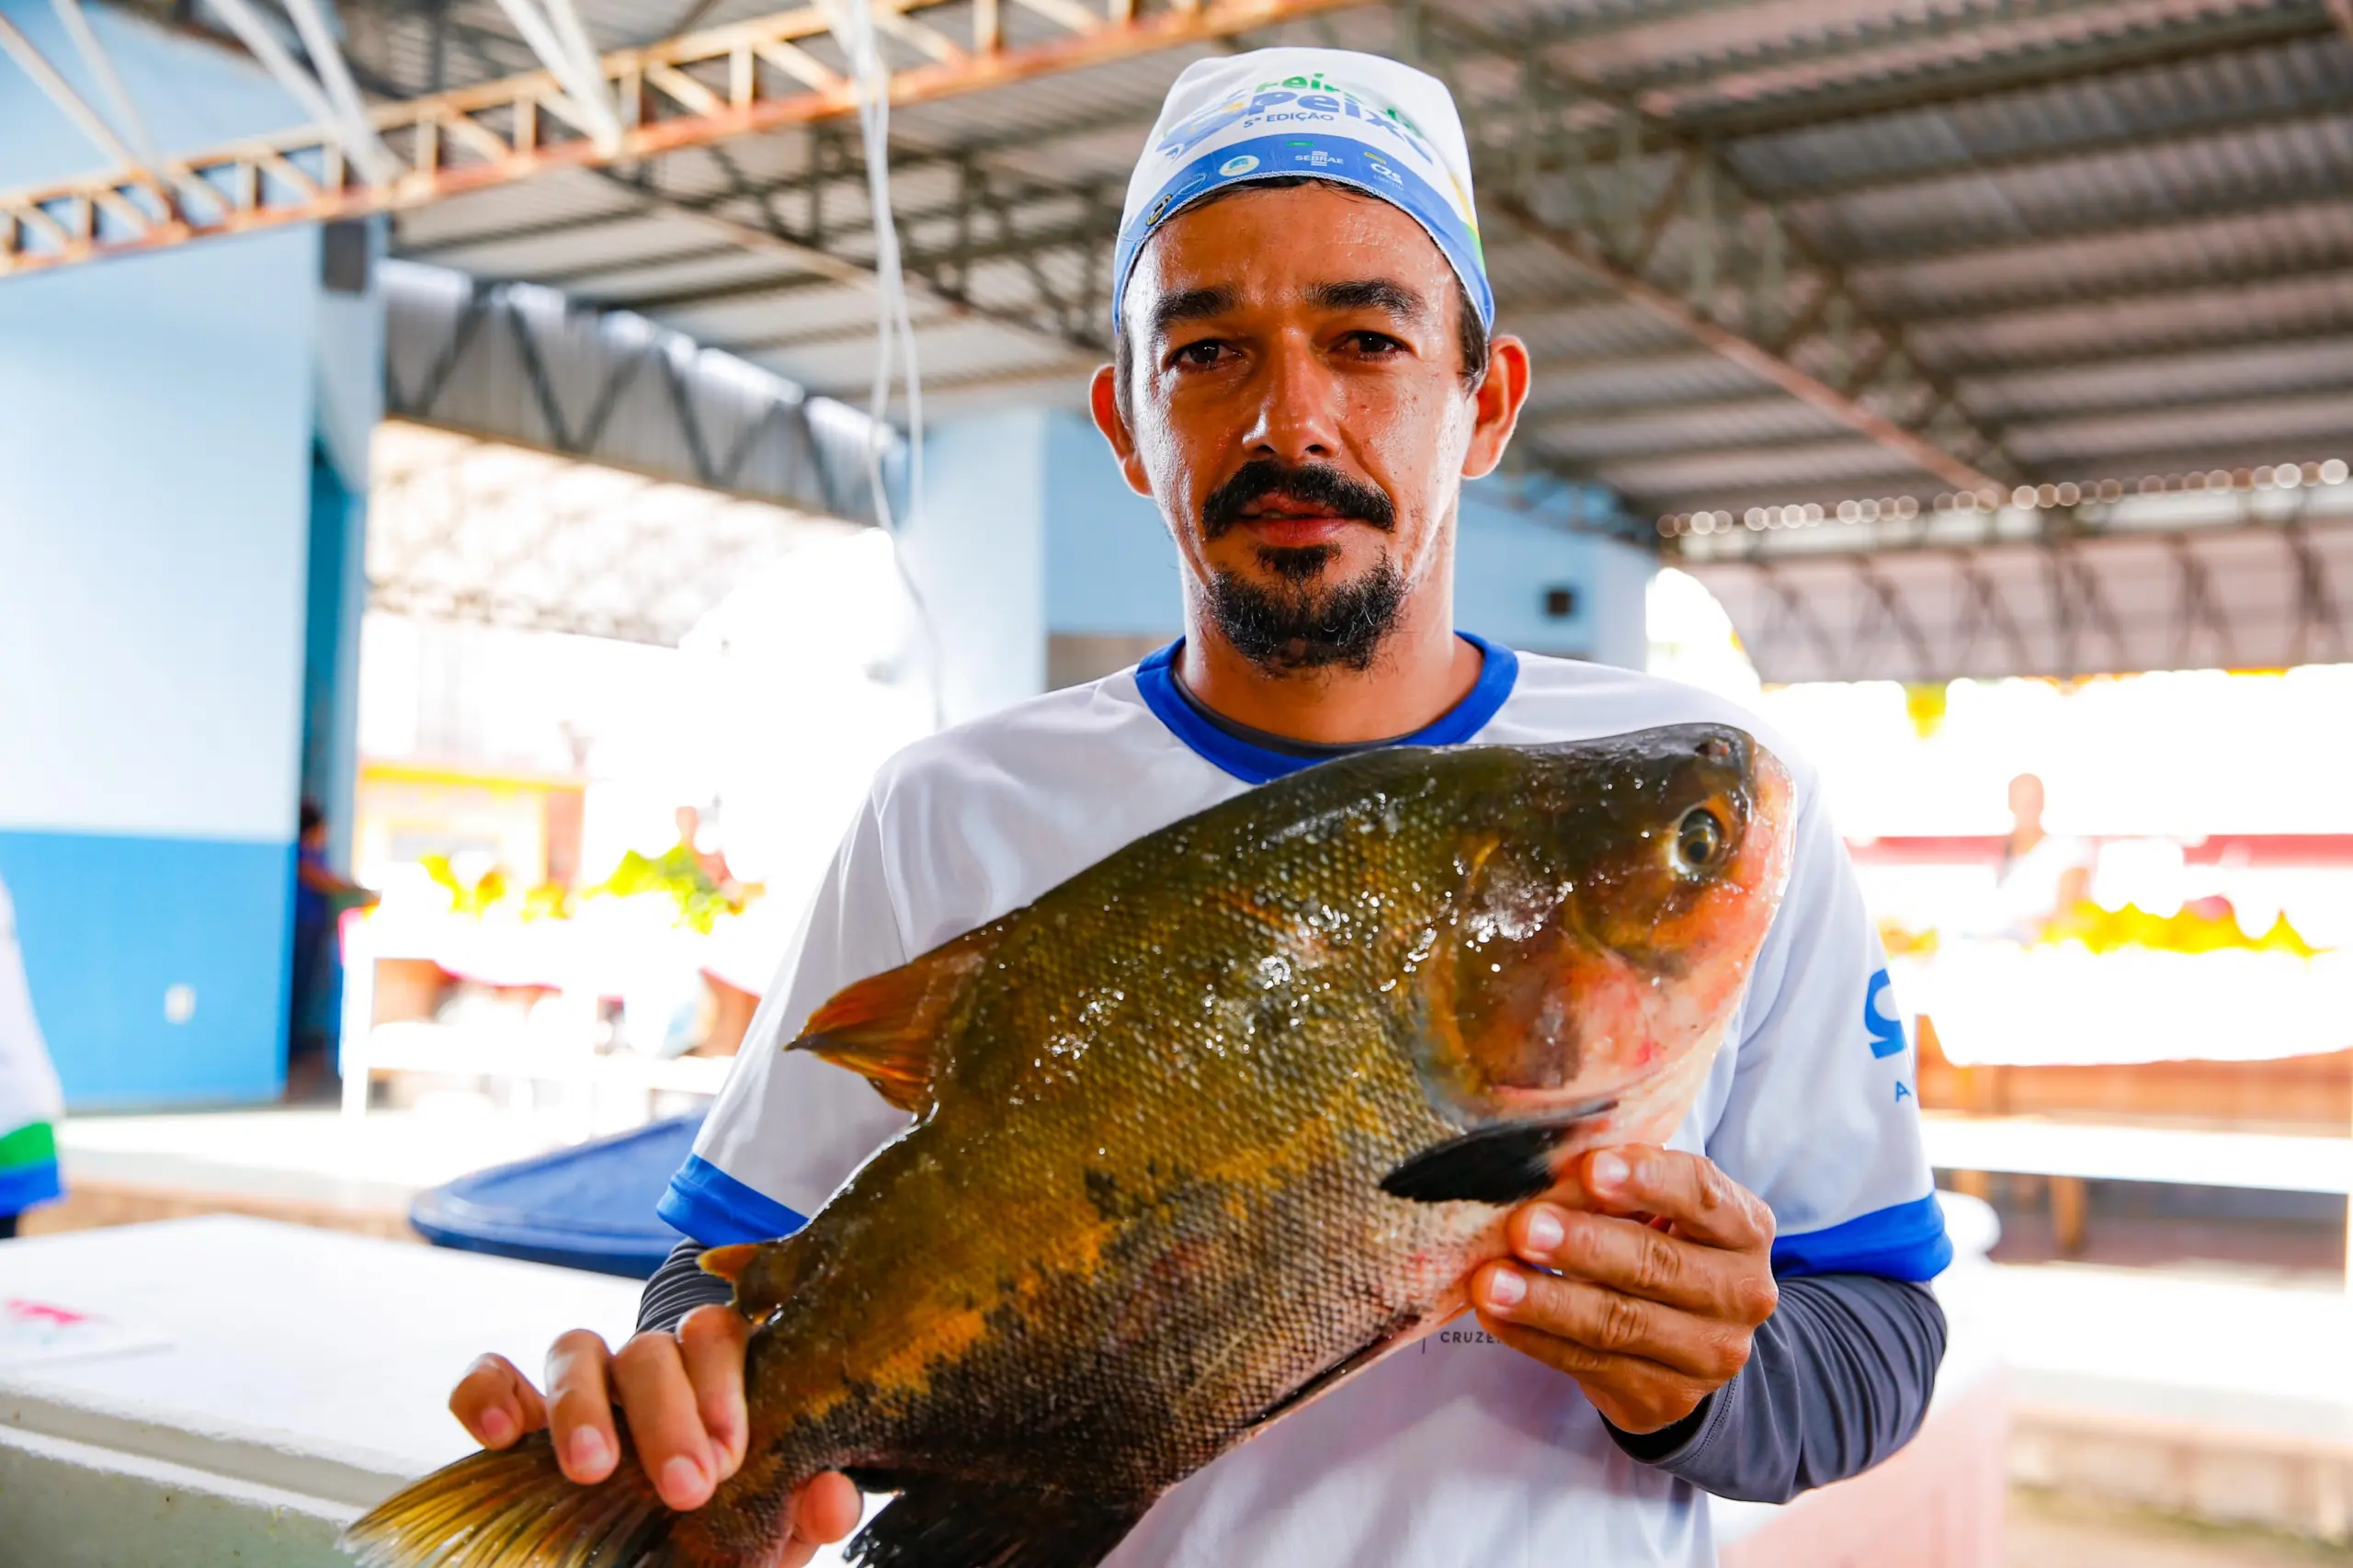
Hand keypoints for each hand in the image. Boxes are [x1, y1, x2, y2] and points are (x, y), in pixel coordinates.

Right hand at [449, 1306, 859, 1564]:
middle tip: (685, 1485)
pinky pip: (490, 1376)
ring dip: (583, 1402)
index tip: (728, 1456)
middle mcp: (644, 1377)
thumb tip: (835, 1495)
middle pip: (651, 1346)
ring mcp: (575, 1393)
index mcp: (708, 1389)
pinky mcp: (510, 1418)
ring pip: (574, 1347)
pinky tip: (498, 1434)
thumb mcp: (765, 1543)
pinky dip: (485, 1390)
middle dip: (668, 1412)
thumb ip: (804, 1516)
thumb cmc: (715, 1549)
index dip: (723, 1387)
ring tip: (591, 1468)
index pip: (719, 1338)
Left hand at [1471, 1146, 1777, 1435]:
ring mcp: (1709, 1353)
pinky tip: (1497, 1316)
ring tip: (1491, 1281)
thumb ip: (1618, 1187)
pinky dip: (1536, 1339)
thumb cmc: (1665, 1244)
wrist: (1693, 1340)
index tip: (1590, 1167)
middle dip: (1584, 1245)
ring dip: (1548, 1301)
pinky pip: (1591, 1365)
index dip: (1646, 1179)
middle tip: (1524, 1227)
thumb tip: (1545, 1164)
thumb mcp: (1662, 1208)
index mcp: (1744, 1227)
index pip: (1701, 1195)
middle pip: (1657, 1265)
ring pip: (1619, 1322)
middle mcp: (1741, 1292)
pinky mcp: (1666, 1396)